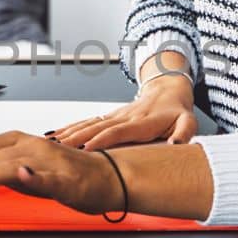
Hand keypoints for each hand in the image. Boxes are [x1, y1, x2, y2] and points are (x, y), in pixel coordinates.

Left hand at [0, 131, 124, 214]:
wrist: (109, 177)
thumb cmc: (68, 174)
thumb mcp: (23, 171)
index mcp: (18, 142)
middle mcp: (29, 145)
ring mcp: (48, 161)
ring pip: (10, 164)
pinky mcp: (67, 179)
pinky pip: (48, 177)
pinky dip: (34, 176)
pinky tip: (22, 175)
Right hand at [49, 74, 196, 149]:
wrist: (168, 89)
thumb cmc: (177, 110)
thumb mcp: (188, 121)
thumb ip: (184, 132)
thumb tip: (177, 144)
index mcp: (143, 122)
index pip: (120, 131)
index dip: (103, 139)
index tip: (87, 148)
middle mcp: (124, 117)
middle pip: (97, 127)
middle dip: (77, 138)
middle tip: (58, 148)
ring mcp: (114, 116)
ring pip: (88, 124)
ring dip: (68, 133)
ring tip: (48, 142)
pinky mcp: (108, 117)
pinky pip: (86, 122)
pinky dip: (69, 128)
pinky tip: (53, 135)